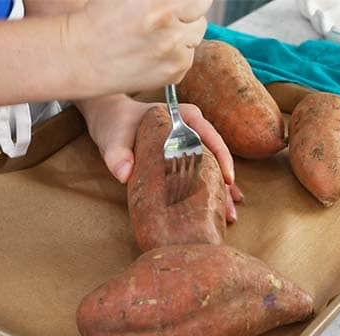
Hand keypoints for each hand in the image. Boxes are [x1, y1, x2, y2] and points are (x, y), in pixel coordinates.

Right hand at [64, 0, 211, 97]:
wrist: (83, 56)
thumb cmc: (100, 19)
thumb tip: (178, 0)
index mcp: (159, 4)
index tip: (179, 1)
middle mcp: (170, 29)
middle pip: (201, 11)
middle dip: (188, 9)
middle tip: (166, 12)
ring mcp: (175, 54)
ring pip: (197, 34)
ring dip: (184, 30)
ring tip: (157, 31)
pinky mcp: (175, 73)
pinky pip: (188, 55)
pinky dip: (178, 51)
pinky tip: (154, 49)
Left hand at [78, 94, 242, 220]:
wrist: (109, 118)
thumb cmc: (114, 122)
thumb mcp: (113, 136)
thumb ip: (117, 153)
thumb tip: (123, 174)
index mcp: (182, 116)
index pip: (210, 135)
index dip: (222, 158)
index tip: (227, 179)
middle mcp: (192, 128)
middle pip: (216, 157)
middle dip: (225, 185)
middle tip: (230, 210)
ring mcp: (191, 144)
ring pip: (213, 168)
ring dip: (222, 192)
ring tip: (229, 216)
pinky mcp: (185, 157)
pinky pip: (202, 174)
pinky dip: (210, 192)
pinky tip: (219, 210)